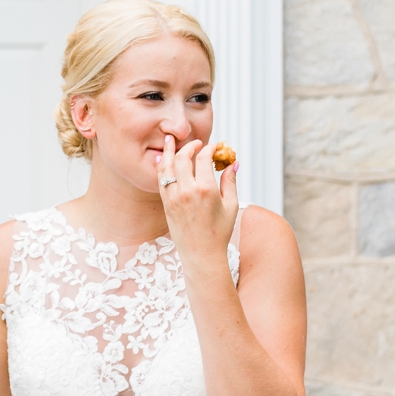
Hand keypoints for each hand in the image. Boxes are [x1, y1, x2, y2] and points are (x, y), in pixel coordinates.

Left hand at [157, 135, 236, 267]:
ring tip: (169, 140)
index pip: (203, 158)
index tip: (213, 146)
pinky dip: (161, 167)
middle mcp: (187, 191)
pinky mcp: (166, 204)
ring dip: (168, 151)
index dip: (208, 148)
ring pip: (167, 167)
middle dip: (188, 146)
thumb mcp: (231, 206)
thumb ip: (230, 182)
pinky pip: (161, 180)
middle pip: (182, 158)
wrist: (201, 255)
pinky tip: (163, 159)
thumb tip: (233, 163)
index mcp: (205, 189)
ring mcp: (173, 197)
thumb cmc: (220, 232)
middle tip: (195, 143)